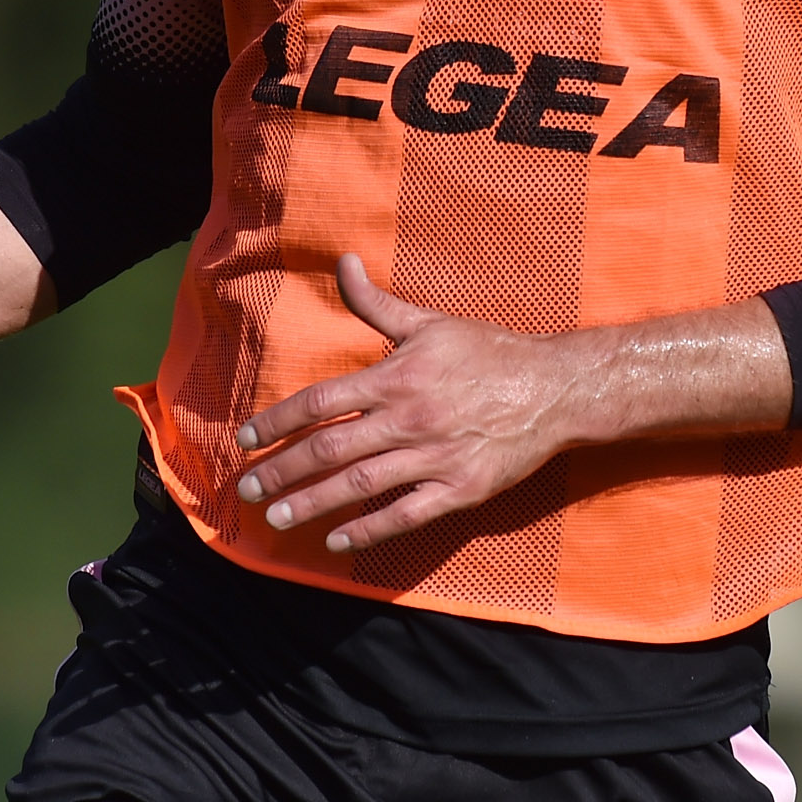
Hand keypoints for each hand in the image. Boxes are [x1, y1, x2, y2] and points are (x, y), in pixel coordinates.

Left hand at [234, 254, 598, 552]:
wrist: (555, 389)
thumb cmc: (489, 353)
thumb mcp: (430, 323)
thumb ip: (377, 303)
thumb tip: (343, 261)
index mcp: (396, 377)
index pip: (321, 401)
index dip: (278, 421)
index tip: (246, 440)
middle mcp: (409, 418)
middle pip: (330, 448)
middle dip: (283, 471)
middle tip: (248, 489)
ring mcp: (434, 456)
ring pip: (360, 485)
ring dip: (312, 503)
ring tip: (277, 518)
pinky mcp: (460, 488)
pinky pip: (405, 514)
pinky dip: (368, 530)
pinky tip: (336, 540)